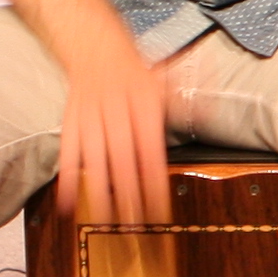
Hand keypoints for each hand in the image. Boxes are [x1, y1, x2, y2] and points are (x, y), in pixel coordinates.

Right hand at [55, 34, 170, 227]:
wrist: (95, 48)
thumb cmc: (135, 72)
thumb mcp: (166, 80)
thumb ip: (186, 101)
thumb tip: (210, 113)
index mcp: (144, 106)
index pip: (151, 152)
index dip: (154, 182)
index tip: (159, 210)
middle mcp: (117, 114)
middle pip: (124, 162)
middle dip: (129, 196)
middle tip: (136, 228)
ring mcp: (91, 120)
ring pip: (96, 162)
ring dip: (100, 195)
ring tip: (106, 223)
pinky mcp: (70, 125)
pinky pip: (68, 155)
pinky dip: (68, 180)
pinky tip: (69, 205)